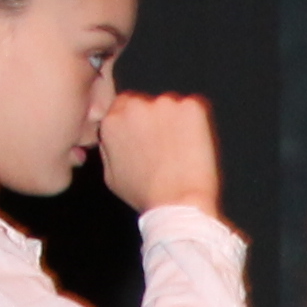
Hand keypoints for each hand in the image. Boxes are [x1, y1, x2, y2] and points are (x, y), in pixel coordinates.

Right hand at [99, 91, 221, 215]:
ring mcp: (164, 103)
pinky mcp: (191, 107)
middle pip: (147, 102)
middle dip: (156, 119)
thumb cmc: (145, 195)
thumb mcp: (111, 176)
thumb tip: (113, 137)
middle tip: (167, 146)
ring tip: (181, 152)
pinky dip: (198, 123)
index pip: (124, 106)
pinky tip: (195, 147)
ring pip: (171, 106)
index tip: (148, 136)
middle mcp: (135, 106)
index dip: (139, 122)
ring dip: (176, 121)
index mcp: (112, 121)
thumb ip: (109, 148)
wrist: (177, 203)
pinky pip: (195, 109)